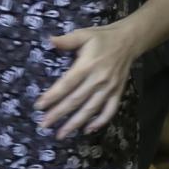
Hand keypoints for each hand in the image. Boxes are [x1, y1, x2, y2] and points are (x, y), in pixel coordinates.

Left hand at [36, 21, 138, 139]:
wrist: (128, 40)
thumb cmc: (102, 38)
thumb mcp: (83, 34)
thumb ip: (66, 40)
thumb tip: (49, 41)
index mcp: (87, 65)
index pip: (67, 84)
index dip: (53, 96)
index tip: (39, 106)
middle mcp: (98, 79)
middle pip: (76, 100)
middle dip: (59, 114)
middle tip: (44, 124)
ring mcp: (109, 88)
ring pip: (91, 109)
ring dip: (75, 123)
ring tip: (61, 134)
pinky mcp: (118, 92)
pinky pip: (110, 110)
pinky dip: (100, 122)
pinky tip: (88, 130)